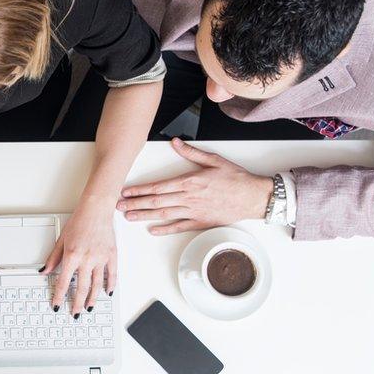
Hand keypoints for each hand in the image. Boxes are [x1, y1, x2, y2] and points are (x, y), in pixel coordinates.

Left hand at [42, 200, 116, 316]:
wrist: (96, 210)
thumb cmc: (79, 222)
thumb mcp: (61, 239)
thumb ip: (53, 258)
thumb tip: (45, 271)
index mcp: (72, 255)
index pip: (64, 282)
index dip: (59, 296)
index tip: (57, 305)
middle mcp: (87, 259)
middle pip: (82, 288)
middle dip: (78, 303)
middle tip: (76, 313)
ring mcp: (101, 258)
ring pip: (97, 285)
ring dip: (93, 299)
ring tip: (89, 308)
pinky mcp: (112, 255)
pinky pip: (112, 274)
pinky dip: (110, 285)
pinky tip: (107, 292)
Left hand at [117, 138, 273, 234]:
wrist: (254, 197)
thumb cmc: (235, 178)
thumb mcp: (214, 160)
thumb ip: (192, 153)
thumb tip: (175, 143)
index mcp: (189, 182)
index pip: (158, 187)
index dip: (139, 190)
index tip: (126, 191)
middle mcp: (188, 198)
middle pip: (156, 202)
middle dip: (135, 203)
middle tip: (118, 206)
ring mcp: (194, 211)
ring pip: (164, 214)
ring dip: (144, 216)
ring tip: (129, 217)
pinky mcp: (201, 222)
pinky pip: (180, 226)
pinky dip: (165, 229)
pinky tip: (152, 230)